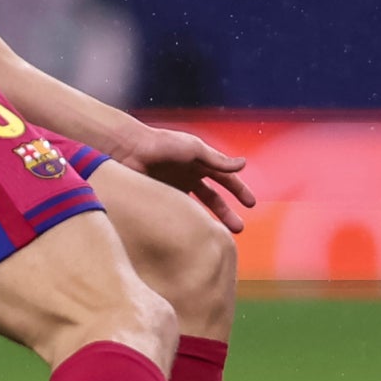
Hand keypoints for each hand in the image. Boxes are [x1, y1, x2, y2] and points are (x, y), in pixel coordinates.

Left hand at [113, 125, 255, 232]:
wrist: (128, 151)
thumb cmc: (162, 144)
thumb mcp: (195, 150)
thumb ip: (218, 160)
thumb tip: (244, 164)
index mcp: (200, 162)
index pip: (225, 178)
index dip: (239, 190)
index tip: (251, 204)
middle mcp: (189, 176)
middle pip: (213, 198)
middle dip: (227, 212)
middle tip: (238, 229)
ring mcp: (174, 189)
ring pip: (197, 209)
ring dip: (209, 221)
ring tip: (218, 236)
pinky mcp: (160, 199)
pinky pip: (178, 215)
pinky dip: (187, 224)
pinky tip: (194, 235)